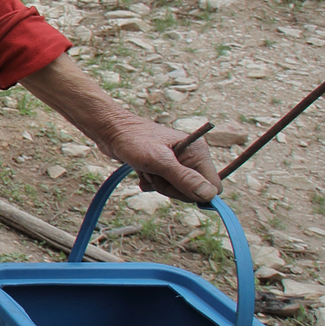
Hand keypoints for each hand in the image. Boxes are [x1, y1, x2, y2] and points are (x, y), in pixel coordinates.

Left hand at [94, 113, 220, 202]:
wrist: (111, 130)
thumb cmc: (133, 141)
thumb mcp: (159, 161)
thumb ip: (184, 178)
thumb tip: (209, 195)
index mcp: (199, 151)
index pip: (214, 187)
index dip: (196, 192)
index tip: (174, 184)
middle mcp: (192, 156)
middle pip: (194, 192)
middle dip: (172, 188)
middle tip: (155, 173)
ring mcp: (179, 162)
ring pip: (178, 191)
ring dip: (159, 185)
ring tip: (146, 169)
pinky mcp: (165, 167)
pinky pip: (164, 187)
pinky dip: (151, 184)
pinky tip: (142, 172)